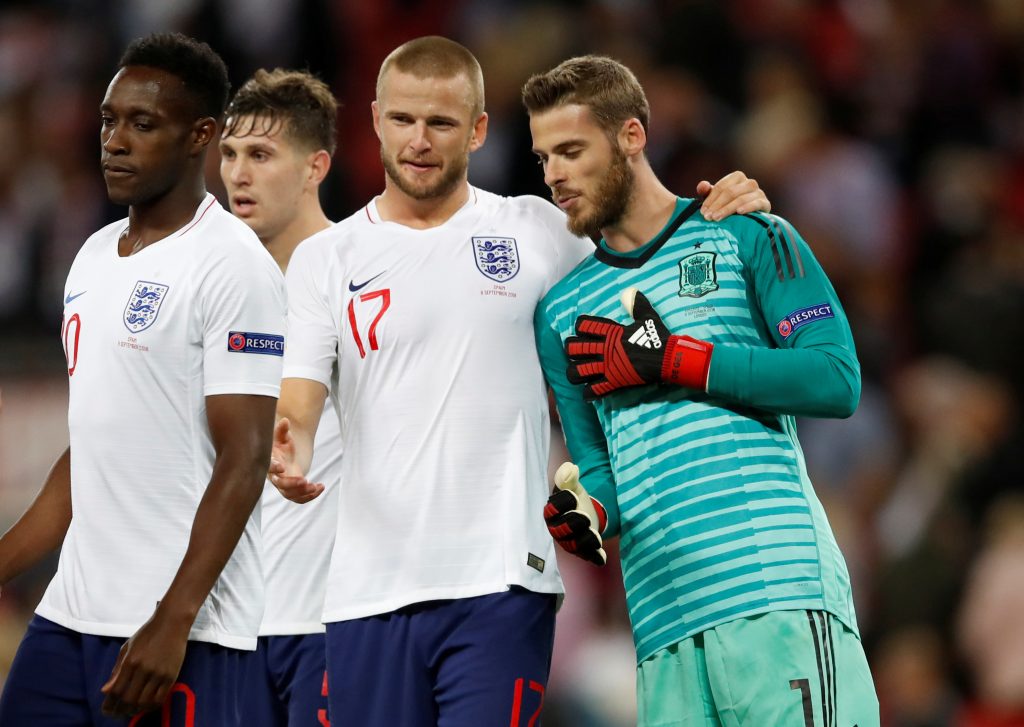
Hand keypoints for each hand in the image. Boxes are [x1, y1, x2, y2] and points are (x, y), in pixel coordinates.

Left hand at [100, 610, 189, 717]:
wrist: (172, 623)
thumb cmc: (147, 633)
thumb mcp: (127, 648)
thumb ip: (116, 670)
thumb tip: (106, 691)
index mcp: (130, 661)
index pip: (116, 690)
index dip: (109, 704)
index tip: (106, 711)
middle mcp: (144, 669)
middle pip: (129, 699)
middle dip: (120, 710)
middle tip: (117, 714)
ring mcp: (159, 673)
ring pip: (144, 701)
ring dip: (135, 710)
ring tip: (130, 711)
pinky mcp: (172, 675)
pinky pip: (160, 698)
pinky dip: (151, 706)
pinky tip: (145, 706)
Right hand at [268, 418, 323, 502]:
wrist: (286, 458)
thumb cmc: (282, 447)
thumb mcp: (283, 438)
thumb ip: (283, 430)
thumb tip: (285, 421)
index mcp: (270, 463)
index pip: (269, 467)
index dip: (273, 467)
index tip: (281, 467)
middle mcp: (275, 477)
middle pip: (281, 485)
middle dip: (292, 484)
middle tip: (304, 480)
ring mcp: (284, 487)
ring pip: (290, 495)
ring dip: (303, 493)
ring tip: (315, 486)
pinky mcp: (292, 492)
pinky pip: (299, 499)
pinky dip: (310, 496)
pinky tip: (321, 487)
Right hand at [543, 462, 607, 565]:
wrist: (584, 512)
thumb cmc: (574, 498)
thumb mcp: (573, 485)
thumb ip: (569, 477)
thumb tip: (569, 467)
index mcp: (552, 512)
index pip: (552, 510)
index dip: (562, 504)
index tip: (573, 496)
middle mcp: (557, 529)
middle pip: (561, 531)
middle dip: (573, 524)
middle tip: (585, 518)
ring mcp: (569, 541)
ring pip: (574, 545)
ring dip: (585, 542)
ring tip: (596, 538)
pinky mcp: (581, 550)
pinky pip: (587, 556)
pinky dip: (594, 557)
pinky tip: (602, 558)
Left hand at [566, 288, 712, 398]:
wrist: (668, 358)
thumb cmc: (658, 338)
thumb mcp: (648, 317)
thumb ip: (637, 304)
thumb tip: (632, 291)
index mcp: (611, 332)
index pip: (584, 325)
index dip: (580, 327)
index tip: (583, 331)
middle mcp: (605, 349)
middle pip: (574, 348)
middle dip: (571, 351)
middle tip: (577, 353)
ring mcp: (608, 366)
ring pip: (577, 371)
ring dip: (575, 373)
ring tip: (579, 373)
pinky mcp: (614, 382)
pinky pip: (594, 390)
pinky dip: (589, 394)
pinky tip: (588, 393)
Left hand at [697, 170, 769, 220]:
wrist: (751, 218)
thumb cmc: (730, 206)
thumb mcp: (717, 199)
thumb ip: (707, 192)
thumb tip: (702, 185)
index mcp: (737, 177)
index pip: (721, 187)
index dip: (710, 199)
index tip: (703, 212)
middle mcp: (749, 182)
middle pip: (730, 192)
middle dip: (717, 205)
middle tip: (708, 217)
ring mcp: (759, 192)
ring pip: (741, 198)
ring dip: (727, 209)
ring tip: (717, 218)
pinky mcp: (765, 203)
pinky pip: (757, 203)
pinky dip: (748, 207)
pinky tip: (739, 212)